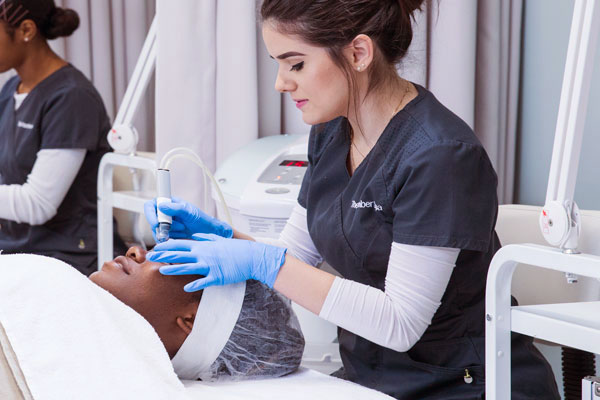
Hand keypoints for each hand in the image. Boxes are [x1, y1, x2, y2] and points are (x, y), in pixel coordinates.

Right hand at [144, 197, 232, 239]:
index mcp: (167, 203)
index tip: (157, 224)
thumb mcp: (188, 211)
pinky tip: (181, 236)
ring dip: (170, 233)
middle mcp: (163, 214)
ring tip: (184, 230)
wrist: (206, 232)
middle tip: (180, 227)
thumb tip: (161, 206)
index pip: (150, 206)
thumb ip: (175, 208)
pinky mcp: (167, 235)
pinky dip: (170, 240)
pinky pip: (161, 240)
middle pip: (152, 221)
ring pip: (157, 232)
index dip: (150, 214)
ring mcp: (164, 225)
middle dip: (165, 227)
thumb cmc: (199, 218)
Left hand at [146, 234, 286, 291]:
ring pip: (187, 267)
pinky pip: (203, 281)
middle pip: (179, 254)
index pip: (180, 244)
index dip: (166, 246)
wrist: (252, 257)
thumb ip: (205, 238)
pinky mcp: (217, 276)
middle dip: (163, 256)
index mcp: (203, 245)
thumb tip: (195, 237)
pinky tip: (185, 288)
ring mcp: (209, 265)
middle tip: (150, 257)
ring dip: (173, 269)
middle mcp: (203, 254)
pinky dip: (194, 285)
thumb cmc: (237, 248)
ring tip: (161, 271)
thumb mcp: (220, 239)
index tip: (156, 247)